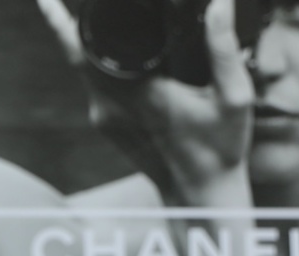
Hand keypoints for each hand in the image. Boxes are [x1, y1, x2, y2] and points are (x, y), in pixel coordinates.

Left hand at [36, 0, 253, 207]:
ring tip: (83, 7)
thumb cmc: (221, 148)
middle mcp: (112, 106)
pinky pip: (90, 82)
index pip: (88, 51)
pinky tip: (106, 39)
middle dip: (65, 22)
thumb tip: (220, 3)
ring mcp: (104, 117)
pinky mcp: (105, 123)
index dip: (64, 24)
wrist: (198, 194)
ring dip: (78, 38)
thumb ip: (223, 48)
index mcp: (138, 95)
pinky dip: (92, 58)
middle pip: (75, 55)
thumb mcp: (234, 96)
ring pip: (80, 68)